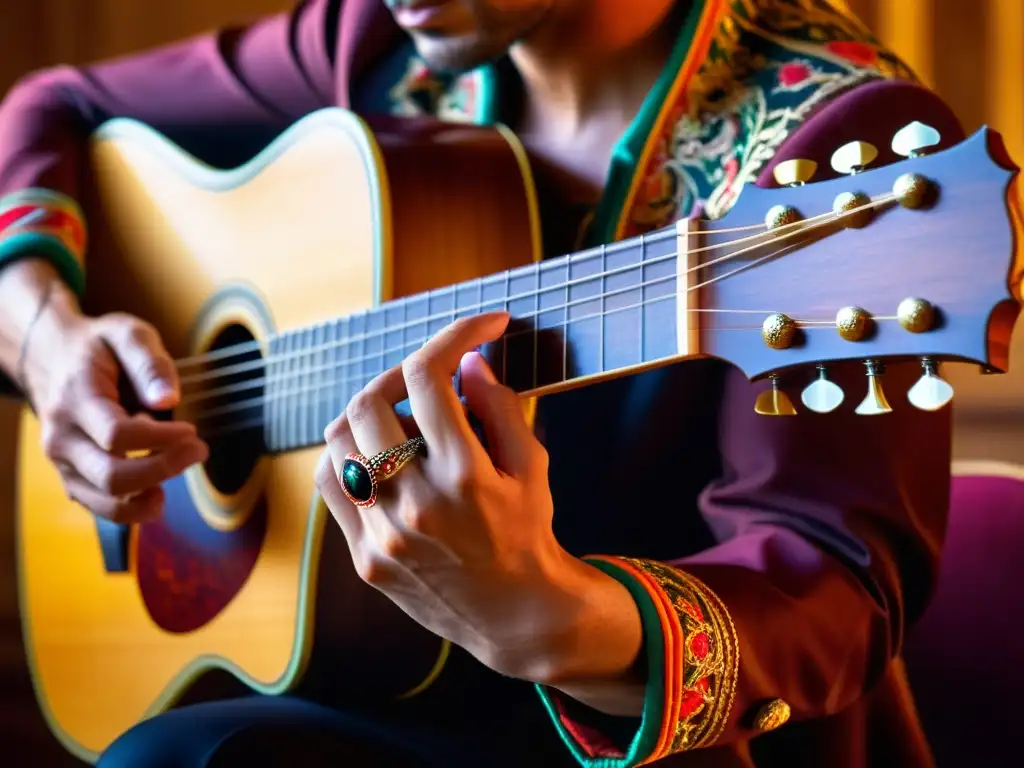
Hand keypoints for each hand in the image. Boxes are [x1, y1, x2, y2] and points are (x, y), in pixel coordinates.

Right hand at [22, 307, 207, 523]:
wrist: (52, 359)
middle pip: (110, 475)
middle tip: (199, 450)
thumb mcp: (128, 334)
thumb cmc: (99, 348)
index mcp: (75, 399)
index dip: (161, 439)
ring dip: (149, 497)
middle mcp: (62, 437)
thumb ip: (150, 364)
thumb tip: (168, 401)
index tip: (192, 431)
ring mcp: (63, 463)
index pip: (116, 434)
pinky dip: (132, 508)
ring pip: (104, 500)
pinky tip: (158, 491)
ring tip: (180, 470)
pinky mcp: (72, 478)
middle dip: (163, 468)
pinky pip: (100, 508)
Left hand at [315, 312, 641, 688]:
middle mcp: (417, 504)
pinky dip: (348, 458)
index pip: (430, 378)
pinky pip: (331, 487)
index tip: (481, 325)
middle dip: (399, 374)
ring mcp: (384, 535)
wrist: (516, 615)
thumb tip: (468, 361)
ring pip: (337, 443)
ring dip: (366, 415)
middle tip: (427, 377)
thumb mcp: (531, 467)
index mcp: (465, 477)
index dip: (452, 335)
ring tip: (400, 418)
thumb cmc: (529, 534)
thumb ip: (501, 409)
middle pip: (368, 402)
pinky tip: (377, 458)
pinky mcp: (365, 557)